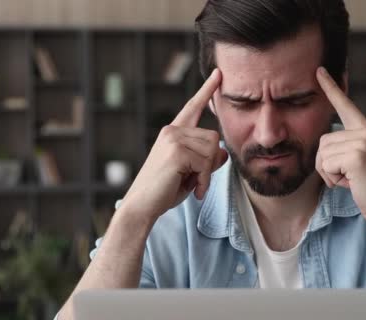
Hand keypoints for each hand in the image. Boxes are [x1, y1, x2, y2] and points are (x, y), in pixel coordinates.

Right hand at [120, 69, 227, 221]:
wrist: (142, 206)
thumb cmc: (165, 191)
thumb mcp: (192, 173)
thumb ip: (207, 160)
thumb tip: (223, 151)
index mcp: (174, 132)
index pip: (193, 107)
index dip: (207, 90)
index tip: (218, 74)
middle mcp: (172, 130)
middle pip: (214, 137)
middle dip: (211, 163)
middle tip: (197, 181)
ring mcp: (173, 138)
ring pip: (213, 149)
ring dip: (208, 173)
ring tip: (193, 185)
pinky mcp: (176, 150)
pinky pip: (206, 162)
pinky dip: (204, 180)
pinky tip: (193, 190)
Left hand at [315, 67, 365, 228]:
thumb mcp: (360, 162)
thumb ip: (346, 147)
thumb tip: (324, 145)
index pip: (345, 104)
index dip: (331, 88)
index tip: (319, 70)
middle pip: (323, 140)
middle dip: (327, 164)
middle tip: (348, 177)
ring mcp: (363, 141)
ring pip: (322, 153)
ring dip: (329, 173)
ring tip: (350, 180)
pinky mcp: (357, 156)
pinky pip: (325, 164)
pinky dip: (331, 179)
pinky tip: (350, 184)